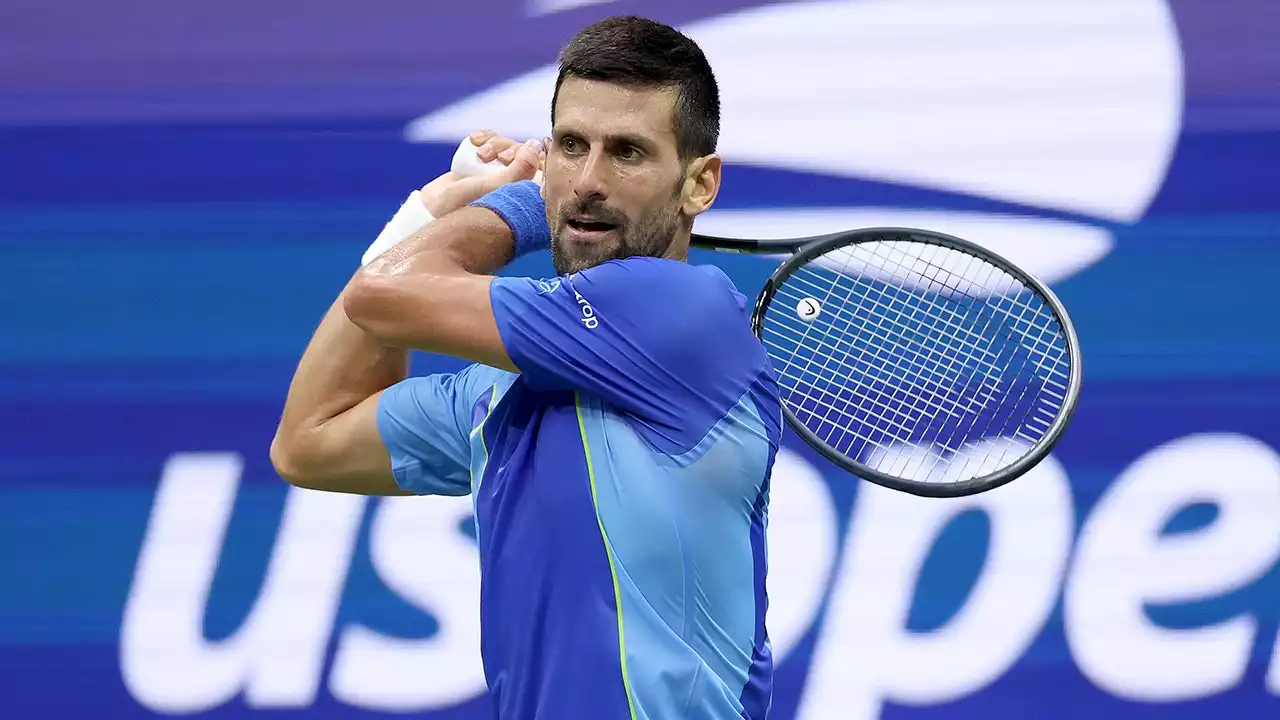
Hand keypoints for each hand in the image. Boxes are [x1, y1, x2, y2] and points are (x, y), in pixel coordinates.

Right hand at [418, 131, 544, 216]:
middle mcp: (516, 185)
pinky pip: (492, 140)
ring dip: (494, 144)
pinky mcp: (484, 164)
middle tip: (499, 159)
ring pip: (508, 145)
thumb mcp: (495, 188)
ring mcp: (499, 174)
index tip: (514, 160)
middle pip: (525, 153)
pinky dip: (485, 137)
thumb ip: (521, 168)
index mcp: (527, 197)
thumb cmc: (467, 206)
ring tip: (479, 155)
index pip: (544, 168)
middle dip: (510, 149)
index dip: (534, 156)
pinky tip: (474, 140)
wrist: (434, 208)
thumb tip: (536, 144)